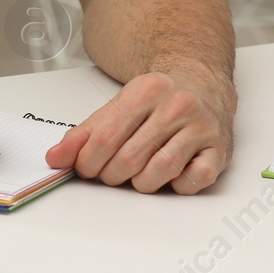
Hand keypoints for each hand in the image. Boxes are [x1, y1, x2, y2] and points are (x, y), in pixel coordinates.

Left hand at [44, 67, 234, 193]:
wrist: (201, 85)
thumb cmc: (156, 102)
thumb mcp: (118, 107)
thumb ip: (85, 134)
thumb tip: (54, 159)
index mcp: (145, 90)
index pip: (106, 136)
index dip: (88, 161)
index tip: (84, 169)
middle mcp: (176, 105)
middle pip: (130, 158)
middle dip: (111, 175)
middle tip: (109, 174)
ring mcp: (201, 127)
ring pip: (159, 172)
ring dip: (140, 183)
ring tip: (137, 174)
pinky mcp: (219, 150)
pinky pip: (192, 181)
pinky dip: (176, 187)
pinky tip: (169, 176)